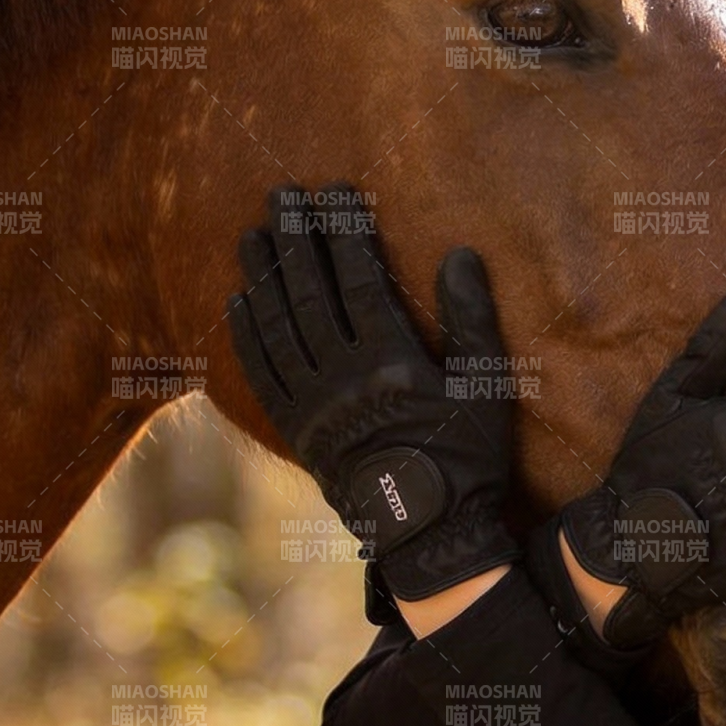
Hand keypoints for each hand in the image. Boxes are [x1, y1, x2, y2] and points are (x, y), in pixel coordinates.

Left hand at [226, 182, 521, 600]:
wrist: (431, 534)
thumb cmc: (470, 457)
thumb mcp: (486, 386)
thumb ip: (473, 316)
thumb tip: (459, 253)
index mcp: (392, 360)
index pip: (360, 278)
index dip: (346, 231)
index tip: (336, 192)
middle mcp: (343, 378)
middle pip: (310, 292)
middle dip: (296, 237)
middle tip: (282, 193)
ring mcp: (312, 406)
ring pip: (277, 327)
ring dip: (262, 275)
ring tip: (253, 233)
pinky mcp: (295, 432)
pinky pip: (260, 375)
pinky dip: (247, 335)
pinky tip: (239, 301)